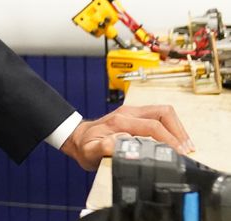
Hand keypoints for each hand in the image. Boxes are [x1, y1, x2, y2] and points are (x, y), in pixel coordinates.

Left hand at [60, 104, 193, 170]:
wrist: (78, 137)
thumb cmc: (85, 146)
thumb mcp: (89, 151)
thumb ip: (102, 148)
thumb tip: (118, 143)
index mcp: (119, 121)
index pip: (152, 126)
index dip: (169, 139)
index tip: (178, 152)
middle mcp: (127, 113)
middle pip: (162, 113)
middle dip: (178, 131)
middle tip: (186, 149)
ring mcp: (132, 112)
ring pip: (163, 112)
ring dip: (177, 128)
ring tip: (185, 145)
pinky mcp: (135, 115)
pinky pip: (159, 116)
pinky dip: (171, 127)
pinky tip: (174, 140)